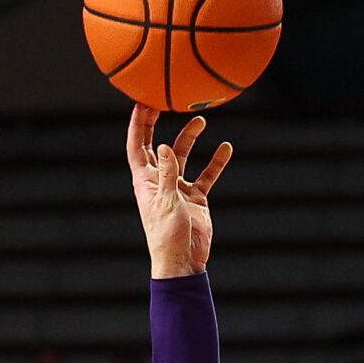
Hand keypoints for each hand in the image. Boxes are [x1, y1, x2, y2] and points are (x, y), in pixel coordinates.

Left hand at [129, 104, 232, 277]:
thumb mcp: (166, 202)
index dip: (138, 124)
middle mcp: (160, 180)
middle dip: (158, 123)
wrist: (184, 262)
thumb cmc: (167, 237)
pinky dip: (215, 162)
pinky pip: (206, 175)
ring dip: (190, 138)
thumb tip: (164, 146)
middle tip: (165, 100)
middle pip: (157, 145)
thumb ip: (167, 174)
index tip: (143, 102)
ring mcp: (178, 188)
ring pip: (183, 156)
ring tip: (200, 119)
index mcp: (145, 181)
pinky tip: (226, 148)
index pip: (137, 145)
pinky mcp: (195, 198)